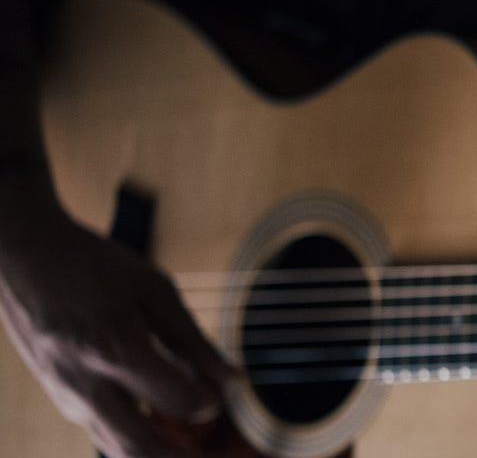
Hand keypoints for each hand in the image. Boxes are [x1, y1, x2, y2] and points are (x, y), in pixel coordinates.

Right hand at [0, 205, 234, 456]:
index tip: (221, 394)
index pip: (177, 400)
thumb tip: (233, 382)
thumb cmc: (94, 266)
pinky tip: (161, 423)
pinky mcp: (62, 399)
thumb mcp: (153, 289)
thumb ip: (193, 340)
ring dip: (161, 456)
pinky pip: (104, 432)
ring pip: (120, 450)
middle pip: (143, 448)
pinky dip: (137, 438)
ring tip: (196, 450)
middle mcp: (87, 383)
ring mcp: (69, 396)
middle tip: (218, 456)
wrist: (23, 257)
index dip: (208, 403)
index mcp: (116, 349)